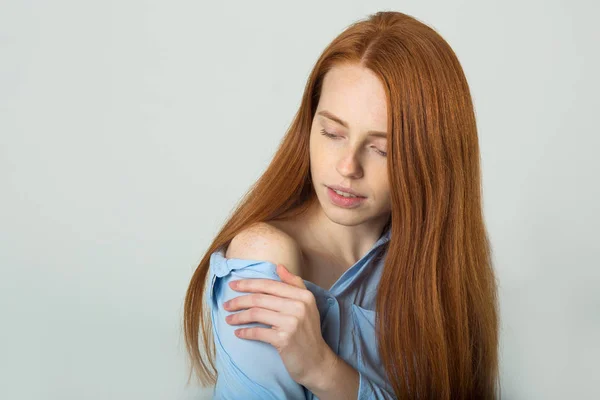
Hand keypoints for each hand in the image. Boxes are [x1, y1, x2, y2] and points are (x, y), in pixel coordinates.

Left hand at [223, 263, 332, 386]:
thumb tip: (278, 267)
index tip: (234, 285)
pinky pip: (258, 332)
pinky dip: (245, 332)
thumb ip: (294, 284)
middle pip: (260, 298)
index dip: (249, 284)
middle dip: (239, 300)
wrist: (317, 360)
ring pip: (256, 314)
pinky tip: (238, 332)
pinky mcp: (284, 339)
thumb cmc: (308, 331)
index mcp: (303, 295)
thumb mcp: (307, 304)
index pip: (270, 285)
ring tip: (229, 318)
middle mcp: (298, 306)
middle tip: (226, 304)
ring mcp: (291, 323)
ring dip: (238, 316)